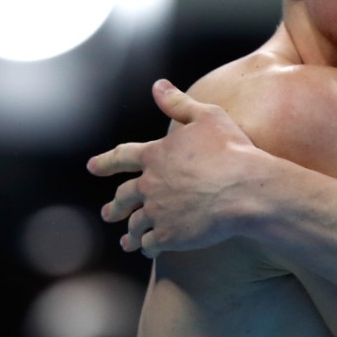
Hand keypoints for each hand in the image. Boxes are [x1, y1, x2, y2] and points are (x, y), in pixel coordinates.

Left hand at [87, 79, 260, 255]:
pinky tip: (148, 251)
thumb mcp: (207, 117)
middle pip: (124, 197)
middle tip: (108, 213)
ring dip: (130, 232)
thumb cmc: (230, 150)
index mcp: (155, 156)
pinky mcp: (169, 236)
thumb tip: (158, 86)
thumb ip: (178, 103)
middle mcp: (150, 185)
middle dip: (115, 206)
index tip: (92, 167)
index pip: (122, 157)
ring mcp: (158, 212)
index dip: (106, 161)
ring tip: (126, 241)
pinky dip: (147, 247)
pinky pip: (151, 244)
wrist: (244, 189)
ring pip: (136, 224)